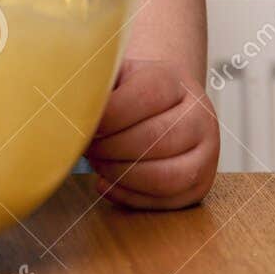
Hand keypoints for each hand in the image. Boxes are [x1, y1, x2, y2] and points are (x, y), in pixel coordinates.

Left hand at [85, 58, 219, 209]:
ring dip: (121, 175)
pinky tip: (106, 182)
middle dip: (110, 149)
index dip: (108, 116)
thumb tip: (67, 94)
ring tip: (98, 164)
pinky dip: (130, 196)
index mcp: (174, 79)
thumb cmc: (129, 90)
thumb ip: (95, 78)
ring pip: (165, 176)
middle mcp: (200, 114)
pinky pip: (167, 200)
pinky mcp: (202, 184)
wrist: (163, 104)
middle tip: (87, 147)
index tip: (82, 122)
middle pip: (154, 140)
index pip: (144, 97)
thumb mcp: (115, 72)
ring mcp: (207, 152)